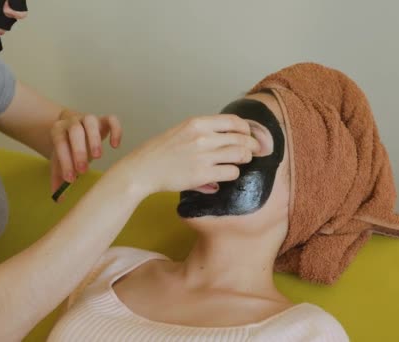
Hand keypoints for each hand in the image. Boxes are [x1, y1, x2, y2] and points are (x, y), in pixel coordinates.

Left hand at [50, 110, 121, 193]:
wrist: (73, 129)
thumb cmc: (68, 149)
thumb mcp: (60, 162)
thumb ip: (58, 178)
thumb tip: (58, 198)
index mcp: (58, 130)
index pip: (60, 142)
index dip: (65, 160)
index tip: (70, 179)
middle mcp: (72, 121)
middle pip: (75, 130)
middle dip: (79, 151)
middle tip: (83, 171)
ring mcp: (88, 119)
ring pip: (91, 122)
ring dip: (94, 139)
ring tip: (98, 157)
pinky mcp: (104, 120)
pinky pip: (111, 119)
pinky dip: (115, 130)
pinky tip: (115, 145)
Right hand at [114, 114, 259, 195]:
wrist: (143, 169)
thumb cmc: (160, 151)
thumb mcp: (181, 131)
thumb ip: (204, 132)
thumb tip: (228, 139)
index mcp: (197, 123)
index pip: (234, 121)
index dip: (246, 129)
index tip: (248, 135)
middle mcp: (203, 137)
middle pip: (242, 139)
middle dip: (252, 146)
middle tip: (255, 151)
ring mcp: (203, 156)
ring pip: (240, 155)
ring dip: (244, 159)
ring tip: (241, 162)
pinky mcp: (203, 174)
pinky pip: (231, 172)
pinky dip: (233, 173)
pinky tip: (226, 174)